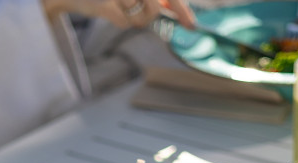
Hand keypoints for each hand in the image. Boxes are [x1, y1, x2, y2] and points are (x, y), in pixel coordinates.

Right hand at [43, 0, 195, 30]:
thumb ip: (150, 1)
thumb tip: (172, 8)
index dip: (181, 9)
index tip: (190, 25)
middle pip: (154, 9)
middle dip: (149, 14)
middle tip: (138, 13)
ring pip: (141, 18)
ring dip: (132, 18)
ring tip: (118, 7)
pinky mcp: (107, 4)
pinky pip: (124, 23)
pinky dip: (118, 20)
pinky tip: (108, 10)